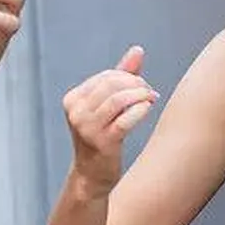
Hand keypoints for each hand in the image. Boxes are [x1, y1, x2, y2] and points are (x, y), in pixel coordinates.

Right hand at [62, 46, 158, 197]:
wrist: (92, 174)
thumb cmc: (102, 134)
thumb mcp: (107, 104)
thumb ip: (122, 75)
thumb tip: (138, 50)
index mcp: (73, 99)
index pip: (106, 77)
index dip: (128, 76)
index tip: (142, 86)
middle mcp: (76, 112)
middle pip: (112, 84)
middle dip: (136, 84)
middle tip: (149, 92)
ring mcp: (86, 128)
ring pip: (119, 99)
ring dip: (141, 95)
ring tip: (151, 99)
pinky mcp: (102, 142)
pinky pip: (125, 119)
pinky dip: (140, 110)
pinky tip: (148, 108)